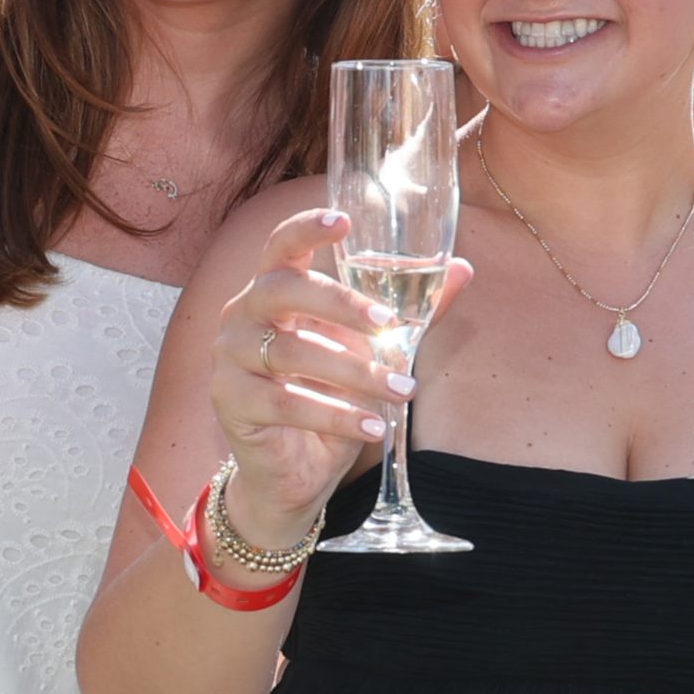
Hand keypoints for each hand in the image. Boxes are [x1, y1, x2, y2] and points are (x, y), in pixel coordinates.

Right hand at [209, 208, 463, 545]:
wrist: (296, 471)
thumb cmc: (330, 399)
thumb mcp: (371, 353)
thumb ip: (409, 313)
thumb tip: (464, 269)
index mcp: (273, 292)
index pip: (281, 246)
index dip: (307, 228)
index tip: (344, 221)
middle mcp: (242, 316)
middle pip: (284, 289)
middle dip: (341, 304)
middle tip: (389, 324)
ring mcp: (230, 359)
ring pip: (293, 352)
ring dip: (356, 372)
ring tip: (403, 390)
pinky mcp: (230, 402)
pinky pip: (286, 402)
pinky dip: (336, 414)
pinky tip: (373, 427)